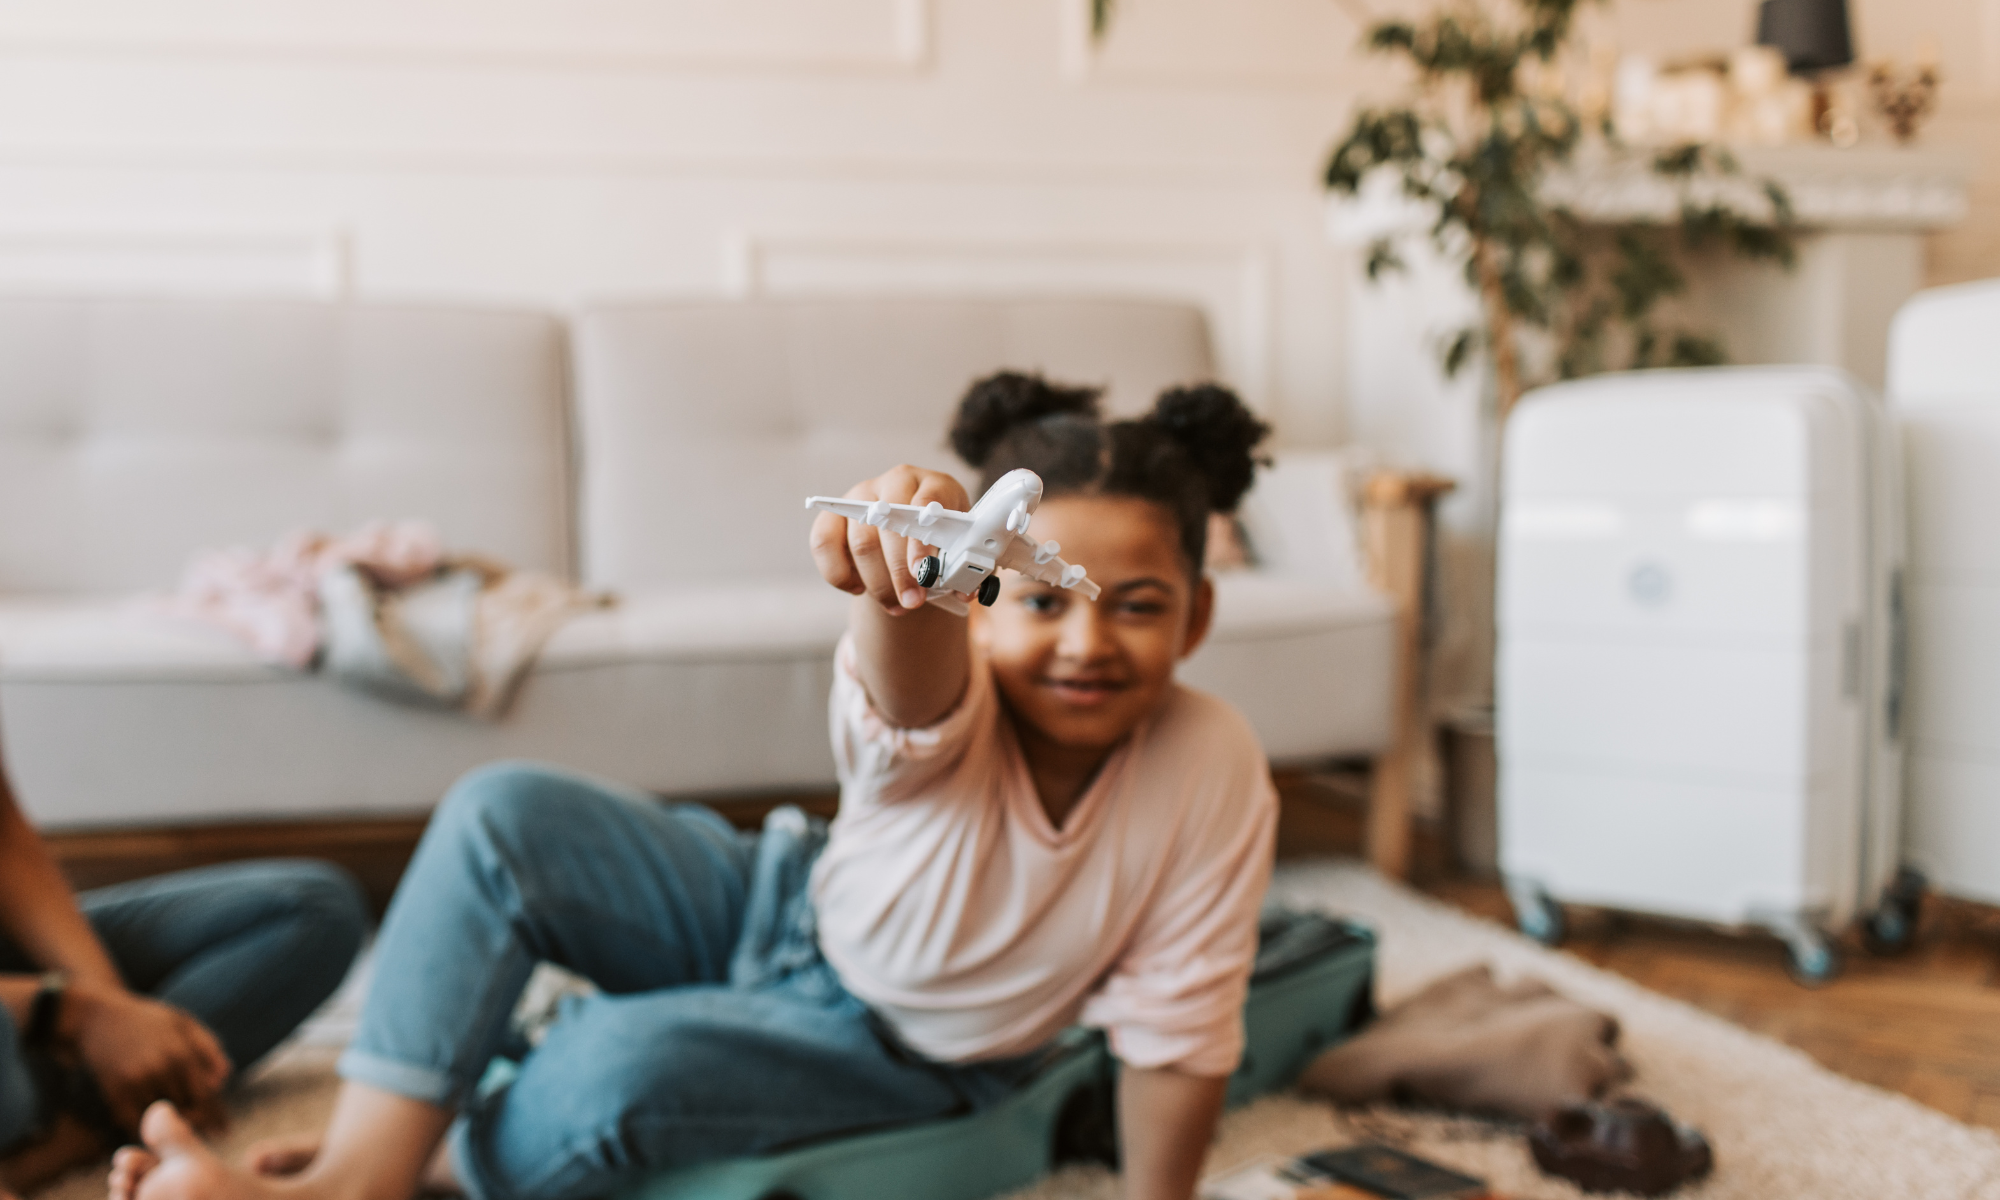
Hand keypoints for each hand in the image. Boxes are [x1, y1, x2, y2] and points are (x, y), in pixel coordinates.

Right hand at [66, 984, 231, 1133]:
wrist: (97, 1017)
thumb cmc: (147, 1019)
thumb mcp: (184, 1023)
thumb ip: (208, 1048)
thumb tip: (223, 1080)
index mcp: (183, 1052)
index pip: (206, 1095)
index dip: (216, 1116)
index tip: (224, 1131)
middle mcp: (162, 1069)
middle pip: (187, 1109)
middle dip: (197, 1122)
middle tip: (205, 1133)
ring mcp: (137, 1081)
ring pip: (162, 1118)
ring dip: (172, 1128)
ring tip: (181, 1134)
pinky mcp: (115, 1091)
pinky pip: (135, 1121)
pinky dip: (145, 1129)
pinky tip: (152, 1132)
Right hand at [809, 466, 969, 613]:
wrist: (910, 544)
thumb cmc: (940, 546)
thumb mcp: (959, 553)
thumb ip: (964, 570)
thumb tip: (965, 590)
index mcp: (935, 485)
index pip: (927, 501)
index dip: (924, 539)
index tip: (925, 572)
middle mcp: (895, 483)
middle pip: (890, 524)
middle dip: (900, 571)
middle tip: (912, 602)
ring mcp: (860, 497)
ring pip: (861, 541)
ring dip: (878, 582)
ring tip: (896, 605)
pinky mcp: (833, 516)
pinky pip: (823, 543)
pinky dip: (839, 574)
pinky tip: (859, 589)